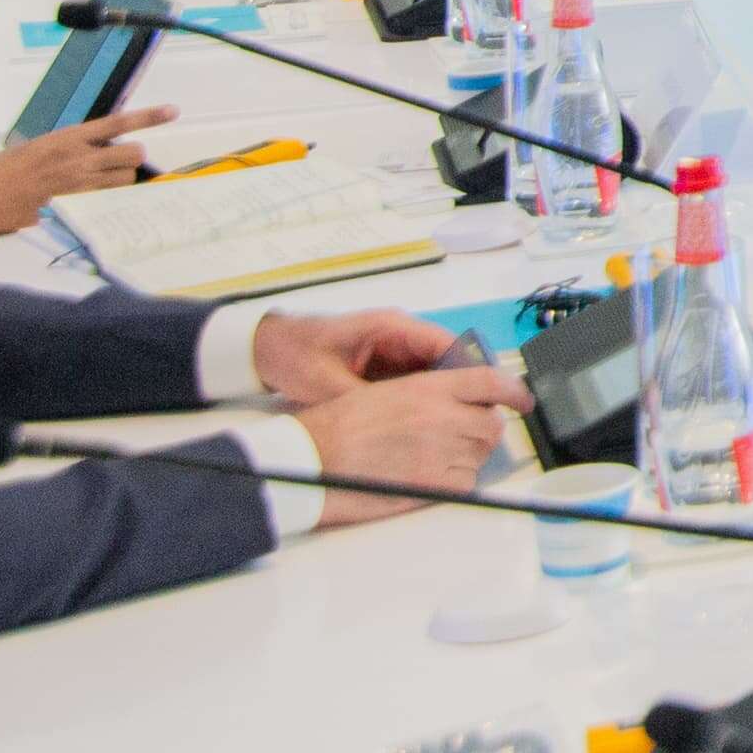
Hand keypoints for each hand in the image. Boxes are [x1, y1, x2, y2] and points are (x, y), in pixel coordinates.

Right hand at [0, 107, 178, 248]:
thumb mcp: (33, 148)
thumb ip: (65, 148)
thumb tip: (88, 150)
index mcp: (65, 138)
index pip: (116, 122)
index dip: (148, 117)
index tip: (172, 112)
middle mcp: (76, 159)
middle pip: (132, 154)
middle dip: (131, 158)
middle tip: (116, 164)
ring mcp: (77, 186)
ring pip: (124, 180)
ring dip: (120, 181)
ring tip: (96, 185)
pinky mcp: (74, 208)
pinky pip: (107, 203)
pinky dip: (107, 202)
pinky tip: (93, 205)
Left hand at [251, 306, 474, 403]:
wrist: (265, 347)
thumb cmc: (295, 354)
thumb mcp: (325, 382)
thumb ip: (363, 399)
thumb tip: (396, 423)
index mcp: (391, 327)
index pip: (447, 344)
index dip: (471, 370)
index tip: (488, 396)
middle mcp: (399, 335)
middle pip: (448, 358)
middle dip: (464, 387)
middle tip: (477, 418)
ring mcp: (393, 349)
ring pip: (435, 371)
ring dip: (446, 394)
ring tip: (458, 424)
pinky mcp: (385, 364)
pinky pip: (416, 380)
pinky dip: (426, 398)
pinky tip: (430, 422)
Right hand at [293, 364, 532, 525]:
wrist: (313, 458)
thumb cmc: (339, 425)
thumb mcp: (387, 391)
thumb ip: (431, 393)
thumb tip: (462, 402)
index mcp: (428, 387)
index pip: (490, 382)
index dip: (514, 391)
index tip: (523, 400)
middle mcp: (442, 416)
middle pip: (491, 424)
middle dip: (482, 430)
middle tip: (460, 435)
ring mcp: (441, 451)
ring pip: (480, 454)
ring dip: (467, 455)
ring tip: (431, 456)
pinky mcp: (434, 484)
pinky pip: (466, 481)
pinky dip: (457, 480)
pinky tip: (429, 475)